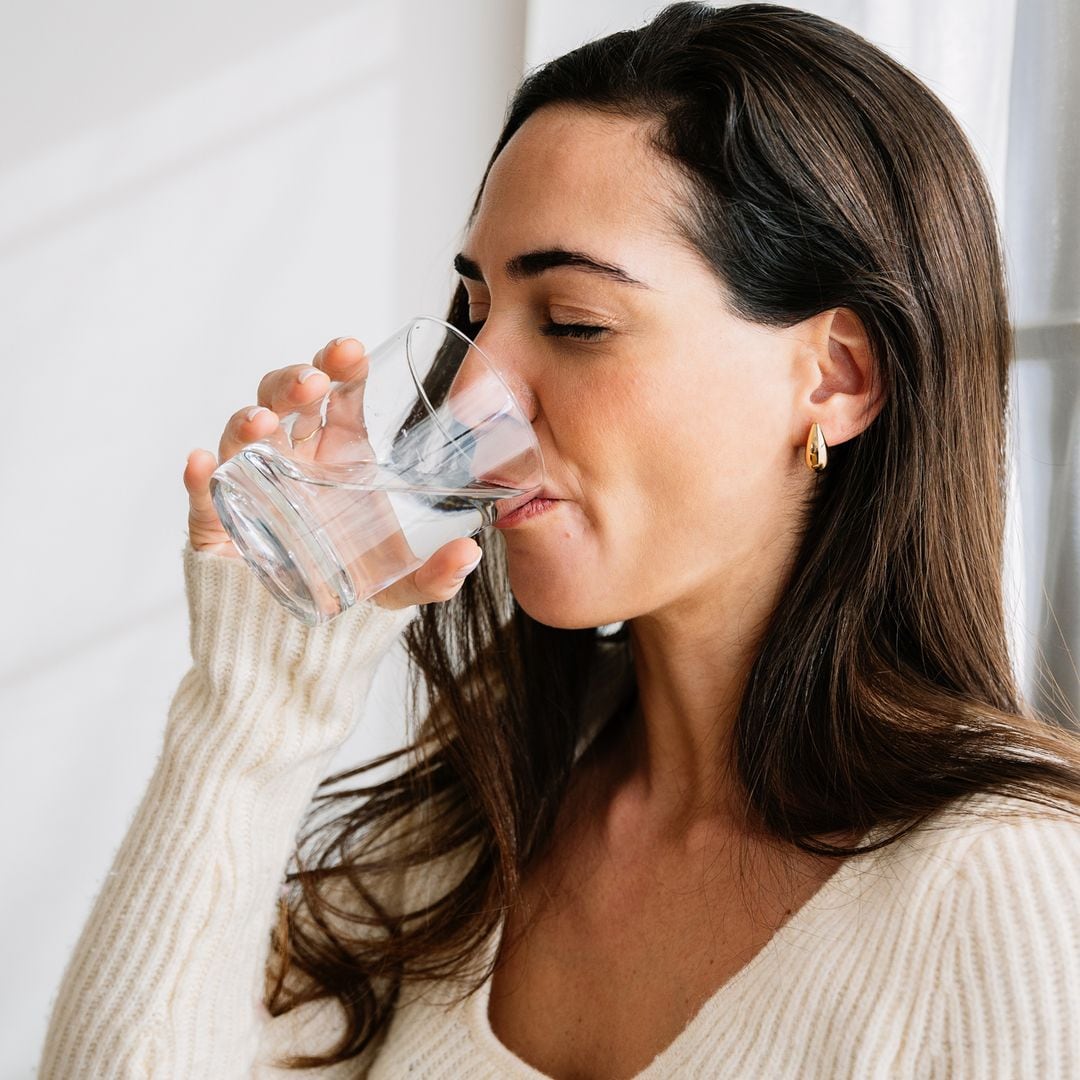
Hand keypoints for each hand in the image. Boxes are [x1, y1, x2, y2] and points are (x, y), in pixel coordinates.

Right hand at [183, 337, 483, 610]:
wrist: (303, 636)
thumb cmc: (352, 589)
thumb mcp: (403, 585)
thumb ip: (437, 574)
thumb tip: (470, 555)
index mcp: (336, 454)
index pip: (337, 396)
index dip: (341, 368)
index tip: (352, 352)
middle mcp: (291, 460)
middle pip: (284, 402)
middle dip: (294, 382)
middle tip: (314, 381)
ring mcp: (250, 487)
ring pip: (240, 439)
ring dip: (248, 421)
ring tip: (265, 420)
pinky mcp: (216, 526)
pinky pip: (202, 497)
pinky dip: (196, 479)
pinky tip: (200, 463)